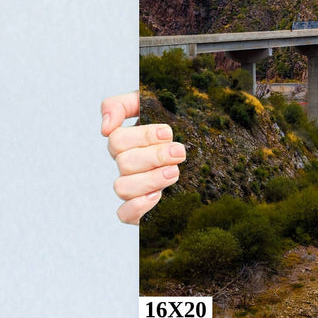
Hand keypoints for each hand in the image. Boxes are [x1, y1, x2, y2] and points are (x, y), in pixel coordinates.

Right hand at [101, 91, 185, 224]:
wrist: (211, 149)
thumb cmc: (180, 122)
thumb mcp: (154, 103)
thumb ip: (123, 105)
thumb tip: (105, 128)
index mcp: (128, 142)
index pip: (117, 140)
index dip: (142, 136)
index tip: (168, 132)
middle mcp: (128, 166)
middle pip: (124, 163)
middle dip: (154, 156)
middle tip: (180, 152)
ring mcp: (134, 188)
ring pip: (122, 188)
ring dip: (150, 179)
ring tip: (175, 172)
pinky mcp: (142, 209)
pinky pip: (124, 214)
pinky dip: (138, 206)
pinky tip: (158, 196)